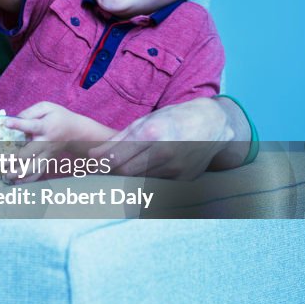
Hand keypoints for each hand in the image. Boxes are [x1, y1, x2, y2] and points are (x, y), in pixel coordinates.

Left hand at [3, 102, 114, 182]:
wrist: (77, 132)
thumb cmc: (58, 117)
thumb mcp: (47, 107)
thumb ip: (30, 112)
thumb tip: (14, 119)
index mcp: (46, 127)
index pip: (32, 126)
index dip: (19, 124)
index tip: (6, 123)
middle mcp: (46, 142)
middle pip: (29, 153)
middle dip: (14, 159)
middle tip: (0, 161)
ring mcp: (47, 154)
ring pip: (34, 167)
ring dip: (19, 172)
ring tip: (7, 175)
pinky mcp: (48, 160)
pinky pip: (39, 172)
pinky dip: (28, 179)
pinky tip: (17, 182)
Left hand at [89, 97, 235, 179]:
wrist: (213, 123)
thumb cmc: (173, 118)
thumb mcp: (144, 121)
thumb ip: (118, 140)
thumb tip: (93, 155)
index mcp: (151, 134)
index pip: (117, 160)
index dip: (101, 166)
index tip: (91, 167)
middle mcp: (164, 153)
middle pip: (126, 173)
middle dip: (111, 174)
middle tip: (99, 172)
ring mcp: (176, 169)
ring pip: (140, 181)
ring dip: (128, 178)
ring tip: (119, 172)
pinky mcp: (184, 180)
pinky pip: (157, 185)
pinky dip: (146, 182)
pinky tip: (141, 175)